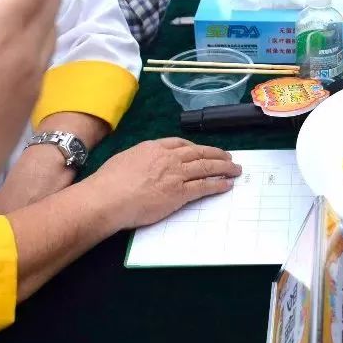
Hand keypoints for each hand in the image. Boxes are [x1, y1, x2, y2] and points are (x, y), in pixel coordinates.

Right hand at [87, 138, 242, 228]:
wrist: (107, 198)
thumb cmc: (108, 182)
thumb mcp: (124, 159)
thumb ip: (140, 159)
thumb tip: (143, 164)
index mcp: (153, 148)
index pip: (181, 144)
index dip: (196, 147)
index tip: (203, 150)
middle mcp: (168, 158)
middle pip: (199, 153)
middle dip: (217, 154)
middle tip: (229, 157)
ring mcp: (176, 174)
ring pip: (206, 167)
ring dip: (224, 167)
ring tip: (235, 169)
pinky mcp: (180, 192)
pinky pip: (204, 186)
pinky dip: (218, 184)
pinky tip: (227, 184)